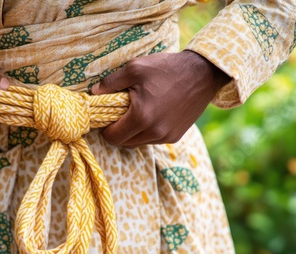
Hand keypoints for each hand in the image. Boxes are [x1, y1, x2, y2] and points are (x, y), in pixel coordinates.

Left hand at [91, 50, 229, 147]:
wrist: (202, 73)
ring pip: (138, 143)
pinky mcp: (176, 136)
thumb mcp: (135, 68)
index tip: (105, 118)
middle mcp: (154, 132)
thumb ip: (111, 82)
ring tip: (136, 113)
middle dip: (117, 132)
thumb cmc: (166, 69)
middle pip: (124, 144)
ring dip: (132, 133)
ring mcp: (166, 136)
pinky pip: (153, 140)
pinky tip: (151, 115)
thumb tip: (94, 93)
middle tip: (118, 115)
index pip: (113, 138)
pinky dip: (147, 132)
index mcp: (141, 117)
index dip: (105, 130)